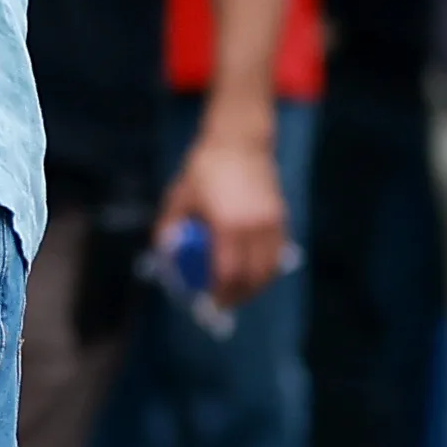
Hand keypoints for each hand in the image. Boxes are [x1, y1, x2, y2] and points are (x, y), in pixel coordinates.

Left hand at [158, 123, 289, 308]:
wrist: (240, 142)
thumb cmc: (204, 169)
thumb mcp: (179, 197)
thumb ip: (170, 227)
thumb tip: (165, 253)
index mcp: (227, 223)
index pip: (228, 272)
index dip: (220, 293)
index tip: (211, 303)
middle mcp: (254, 226)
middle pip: (252, 277)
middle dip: (239, 296)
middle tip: (223, 303)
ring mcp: (272, 222)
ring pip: (270, 268)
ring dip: (256, 286)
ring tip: (238, 292)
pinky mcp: (281, 217)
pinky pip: (278, 254)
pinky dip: (267, 268)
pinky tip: (253, 273)